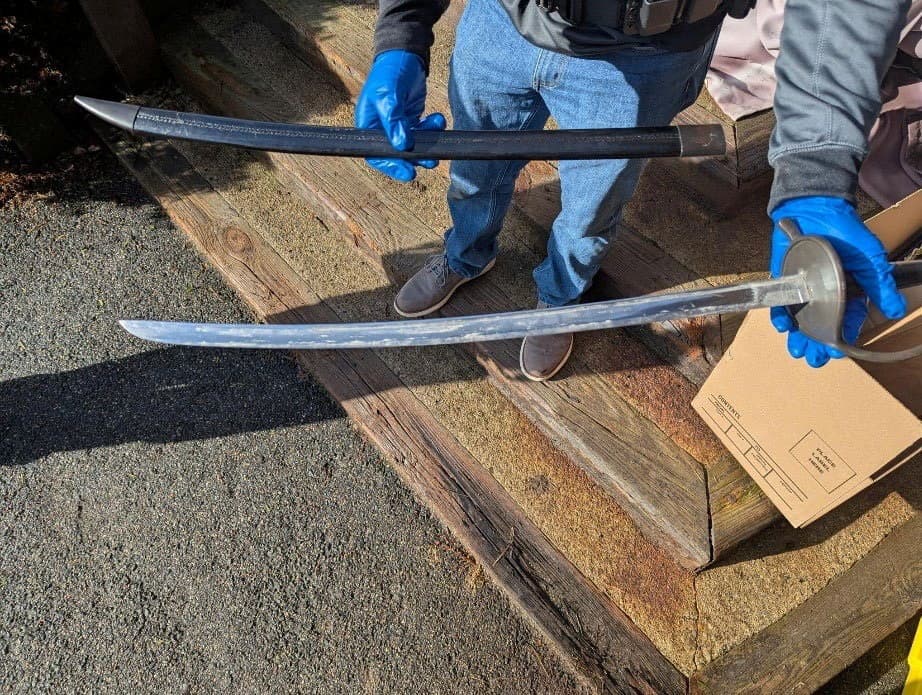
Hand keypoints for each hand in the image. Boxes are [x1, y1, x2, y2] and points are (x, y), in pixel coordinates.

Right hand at [354, 49, 445, 181]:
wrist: (404, 54)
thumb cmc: (389, 72)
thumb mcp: (388, 94)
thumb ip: (394, 120)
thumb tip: (402, 145)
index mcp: (369, 125)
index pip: (377, 154)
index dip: (392, 165)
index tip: (409, 172)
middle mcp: (382, 129)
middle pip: (397, 153)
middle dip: (415, 158)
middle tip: (431, 161)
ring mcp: (397, 125)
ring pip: (412, 145)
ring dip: (427, 145)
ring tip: (439, 142)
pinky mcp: (411, 120)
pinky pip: (422, 132)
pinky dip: (432, 130)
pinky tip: (438, 120)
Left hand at [769, 196, 906, 366]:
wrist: (815, 208)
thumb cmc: (847, 234)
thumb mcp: (869, 259)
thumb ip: (879, 284)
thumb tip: (895, 310)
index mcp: (848, 294)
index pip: (845, 323)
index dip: (840, 339)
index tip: (837, 353)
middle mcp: (824, 297)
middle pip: (820, 328)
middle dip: (817, 346)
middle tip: (814, 360)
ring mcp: (803, 291)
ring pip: (799, 321)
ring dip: (798, 337)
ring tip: (798, 352)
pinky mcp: (784, 283)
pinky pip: (780, 305)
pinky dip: (780, 316)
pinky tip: (783, 327)